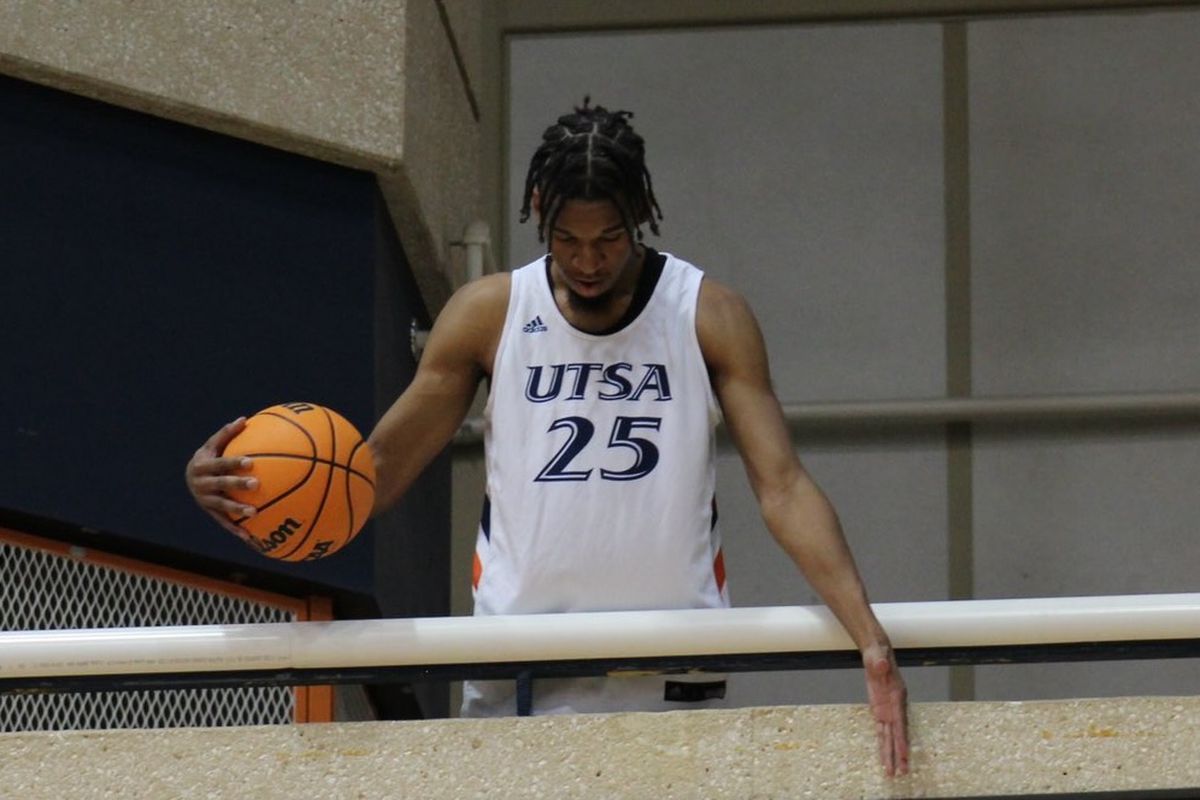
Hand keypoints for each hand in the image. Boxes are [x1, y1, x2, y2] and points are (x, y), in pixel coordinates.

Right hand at [184, 417, 257, 544]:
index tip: (250, 462)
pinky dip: (235, 529)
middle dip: (237, 485)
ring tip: (255, 512)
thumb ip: (226, 434)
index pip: (220, 464)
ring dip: (237, 510)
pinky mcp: (210, 512)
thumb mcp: (213, 445)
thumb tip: (245, 419)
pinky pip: (223, 522)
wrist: (190, 477)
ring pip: (221, 506)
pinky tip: (250, 536)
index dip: (234, 463)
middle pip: (220, 485)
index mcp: (202, 466)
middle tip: (256, 484)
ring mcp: (204, 500)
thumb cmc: (209, 457)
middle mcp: (200, 484)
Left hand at [862, 642, 908, 776]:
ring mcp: (888, 710)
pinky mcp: (880, 710)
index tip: (904, 755)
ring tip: (894, 773)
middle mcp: (895, 706)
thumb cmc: (878, 653)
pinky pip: (881, 730)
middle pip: (898, 734)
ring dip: (892, 754)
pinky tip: (885, 757)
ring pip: (890, 736)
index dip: (902, 739)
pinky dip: (883, 744)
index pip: (900, 722)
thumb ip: (878, 662)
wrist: (877, 652)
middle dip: (899, 754)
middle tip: (901, 773)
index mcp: (896, 696)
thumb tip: (880, 663)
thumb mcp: (877, 656)